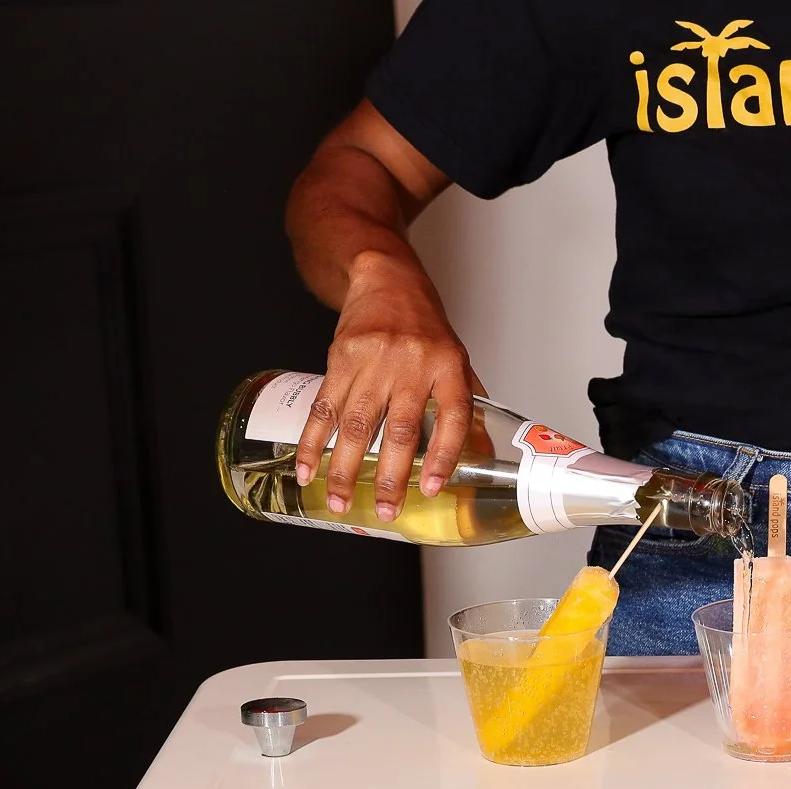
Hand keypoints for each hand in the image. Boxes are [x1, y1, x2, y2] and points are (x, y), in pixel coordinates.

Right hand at [292, 250, 477, 520]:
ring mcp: (373, 360)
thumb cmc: (424, 325)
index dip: (442, 455)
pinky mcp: (340, 359)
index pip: (451, 416)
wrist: (384, 277)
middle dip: (389, 476)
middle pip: (399, 428)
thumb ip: (464, 405)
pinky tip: (307, 470)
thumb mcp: (456, 357)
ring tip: (340, 502)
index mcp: (448, 365)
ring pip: (357, 423)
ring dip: (344, 468)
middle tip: (385, 510)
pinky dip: (313, 443)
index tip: (431, 487)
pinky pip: (324, 407)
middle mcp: (411, 363)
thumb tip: (482, 456)